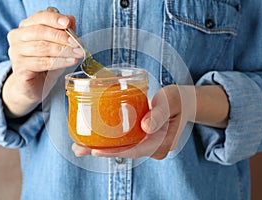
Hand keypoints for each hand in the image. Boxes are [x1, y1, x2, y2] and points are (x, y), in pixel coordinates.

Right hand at [3, 10, 83, 116]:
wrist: (32, 86)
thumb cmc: (45, 64)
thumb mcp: (57, 47)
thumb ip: (63, 33)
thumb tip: (71, 19)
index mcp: (25, 27)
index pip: (39, 17)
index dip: (54, 19)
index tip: (68, 23)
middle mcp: (17, 38)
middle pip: (40, 32)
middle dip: (61, 37)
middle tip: (77, 43)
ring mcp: (16, 53)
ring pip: (42, 48)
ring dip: (63, 50)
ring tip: (77, 53)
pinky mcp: (19, 68)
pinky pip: (41, 63)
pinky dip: (58, 62)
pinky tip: (70, 62)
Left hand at [72, 85, 228, 159]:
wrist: (184, 103)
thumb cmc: (177, 100)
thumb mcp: (170, 101)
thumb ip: (159, 114)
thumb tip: (145, 127)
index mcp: (163, 142)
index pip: (136, 150)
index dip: (115, 152)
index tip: (95, 150)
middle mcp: (154, 148)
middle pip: (125, 152)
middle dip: (101, 152)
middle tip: (77, 149)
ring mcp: (148, 145)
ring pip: (124, 149)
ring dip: (103, 147)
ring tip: (79, 145)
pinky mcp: (143, 140)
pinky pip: (126, 143)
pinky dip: (110, 141)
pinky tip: (95, 138)